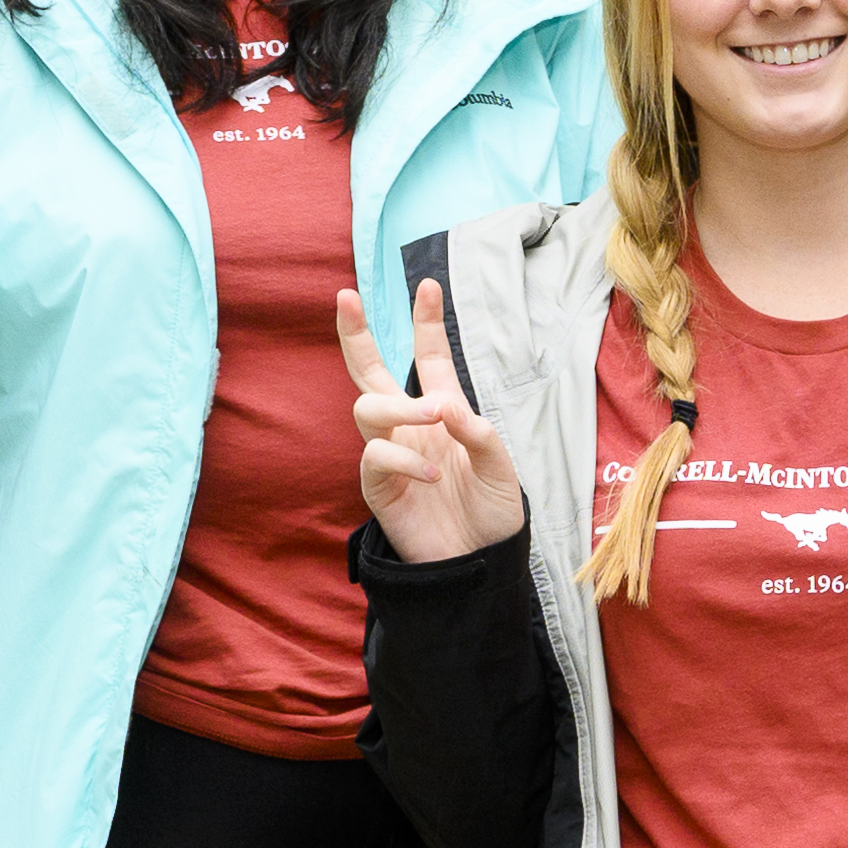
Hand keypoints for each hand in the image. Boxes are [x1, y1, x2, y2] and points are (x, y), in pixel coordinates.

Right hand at [337, 280, 528, 561]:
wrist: (480, 563)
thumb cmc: (491, 513)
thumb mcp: (500, 468)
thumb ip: (478, 434)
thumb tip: (443, 404)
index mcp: (443, 413)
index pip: (428, 358)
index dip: (426, 323)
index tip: (426, 285)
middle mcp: (410, 427)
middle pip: (369, 372)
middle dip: (355, 334)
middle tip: (346, 296)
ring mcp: (389, 454)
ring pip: (366, 408)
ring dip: (399, 406)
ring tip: (434, 416)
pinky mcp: (377, 486)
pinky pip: (376, 458)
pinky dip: (406, 459)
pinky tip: (434, 474)